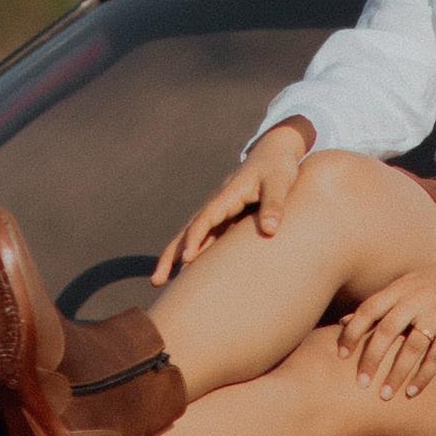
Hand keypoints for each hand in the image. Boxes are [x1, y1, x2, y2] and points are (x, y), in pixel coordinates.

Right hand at [156, 119, 312, 282]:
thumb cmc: (278, 168)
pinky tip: (186, 272)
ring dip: (176, 258)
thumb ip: (274, 205)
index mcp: (228, 196)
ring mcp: (220, 213)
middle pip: (188, 231)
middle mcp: (218, 205)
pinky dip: (194, 254)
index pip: (206, 219)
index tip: (187, 258)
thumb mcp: (280, 183)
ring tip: (158, 282)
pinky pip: (206, 239)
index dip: (195, 238)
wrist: (274, 153)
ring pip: (192, 237)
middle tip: (155, 281)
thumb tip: (271, 230)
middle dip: (171, 255)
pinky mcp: (227, 218)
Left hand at [337, 249, 435, 400]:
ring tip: (384, 395)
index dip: (353, 332)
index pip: (369, 310)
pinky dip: (423, 376)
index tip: (341, 355)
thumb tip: (342, 321)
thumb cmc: (433, 283)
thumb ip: (377, 304)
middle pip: (387, 331)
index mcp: (399, 289)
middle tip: (360, 383)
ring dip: (396, 374)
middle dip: (371, 359)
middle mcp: (416, 299)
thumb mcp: (404, 286)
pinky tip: (411, 392)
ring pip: (412, 347)